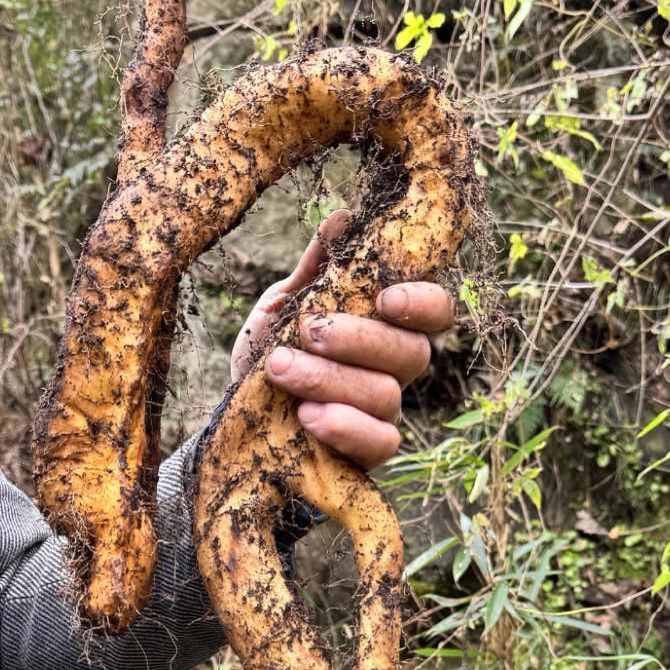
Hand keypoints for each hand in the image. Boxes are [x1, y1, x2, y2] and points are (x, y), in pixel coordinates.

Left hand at [230, 210, 454, 469]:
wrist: (235, 416)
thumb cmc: (269, 353)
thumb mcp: (284, 306)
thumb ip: (316, 269)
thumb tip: (344, 217)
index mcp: (387, 326)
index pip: (435, 311)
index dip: (421, 303)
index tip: (383, 297)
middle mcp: (396, 369)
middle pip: (412, 353)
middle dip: (357, 338)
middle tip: (307, 331)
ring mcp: (384, 413)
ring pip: (386, 394)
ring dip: (328, 379)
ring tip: (279, 369)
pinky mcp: (366, 453)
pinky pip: (380, 443)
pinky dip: (344, 427)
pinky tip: (306, 416)